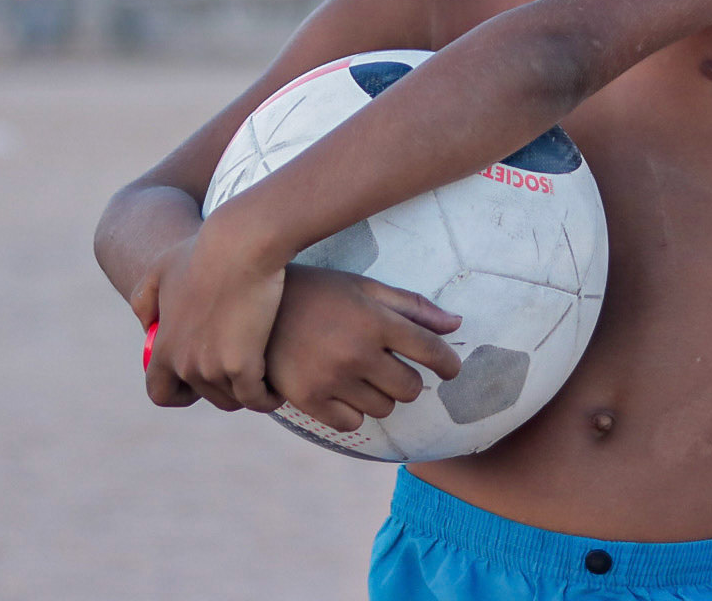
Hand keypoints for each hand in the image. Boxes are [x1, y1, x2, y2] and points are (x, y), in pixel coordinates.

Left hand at [146, 217, 285, 412]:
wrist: (240, 243)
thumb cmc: (205, 250)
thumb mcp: (161, 269)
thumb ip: (146, 301)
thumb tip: (149, 328)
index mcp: (164, 346)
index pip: (160, 392)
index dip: (179, 393)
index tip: (199, 382)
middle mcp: (183, 363)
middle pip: (206, 396)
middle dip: (225, 387)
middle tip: (244, 369)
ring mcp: (211, 367)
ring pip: (233, 400)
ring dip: (248, 393)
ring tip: (263, 377)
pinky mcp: (242, 366)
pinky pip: (257, 399)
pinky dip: (268, 399)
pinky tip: (277, 388)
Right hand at [266, 266, 462, 432]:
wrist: (254, 305)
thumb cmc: (318, 293)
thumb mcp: (364, 287)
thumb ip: (411, 307)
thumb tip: (456, 324)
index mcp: (374, 320)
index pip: (431, 352)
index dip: (448, 364)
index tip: (450, 368)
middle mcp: (356, 352)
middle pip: (410, 388)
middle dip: (408, 379)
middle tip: (391, 366)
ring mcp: (331, 379)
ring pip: (383, 408)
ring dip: (380, 395)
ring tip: (359, 373)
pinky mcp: (308, 399)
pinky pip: (351, 424)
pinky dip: (353, 412)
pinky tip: (340, 389)